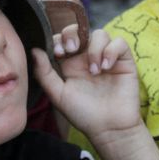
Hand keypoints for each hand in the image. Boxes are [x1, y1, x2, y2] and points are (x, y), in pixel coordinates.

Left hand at [32, 27, 140, 143]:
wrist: (109, 129)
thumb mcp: (59, 95)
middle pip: (80, 30)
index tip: (58, 53)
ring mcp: (106, 58)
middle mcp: (88, 57)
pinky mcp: (124, 62)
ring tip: (94, 71)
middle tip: (71, 50)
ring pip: (100, 34)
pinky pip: (119, 43)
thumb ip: (45, 73)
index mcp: (71, 63)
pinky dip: (111, 51)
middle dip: (73, 35)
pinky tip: (106, 68)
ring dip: (94, 48)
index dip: (59, 39)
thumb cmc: (83, 114)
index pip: (63, 38)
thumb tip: (34, 50)